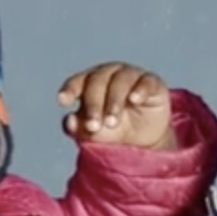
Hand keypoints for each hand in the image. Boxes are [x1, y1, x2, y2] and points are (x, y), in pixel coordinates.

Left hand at [59, 62, 177, 149]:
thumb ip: (79, 128)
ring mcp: (131, 76)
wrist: (143, 141)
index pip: (77, 82)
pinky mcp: (152, 83)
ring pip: (120, 80)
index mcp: (89, 82)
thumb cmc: (112, 130)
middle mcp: (109, 74)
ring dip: (114, 101)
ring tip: (112, 121)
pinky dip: (140, 89)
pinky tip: (134, 99)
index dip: (70, 89)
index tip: (63, 101)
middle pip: (97, 81)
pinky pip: (146, 81)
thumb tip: (69, 122)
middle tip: (94, 126)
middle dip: (94, 104)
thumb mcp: (94, 133)